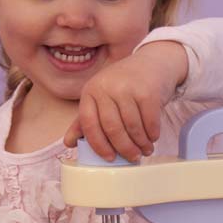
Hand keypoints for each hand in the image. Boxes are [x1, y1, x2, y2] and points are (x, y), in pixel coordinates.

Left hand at [63, 40, 188, 161]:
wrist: (152, 63)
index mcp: (90, 91)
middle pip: (112, 128)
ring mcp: (127, 87)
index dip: (98, 145)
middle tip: (133, 158)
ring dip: (141, 143)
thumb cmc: (123, 86)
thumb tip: (68, 143)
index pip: (88, 124)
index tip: (109, 158)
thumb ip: (84, 120)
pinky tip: (153, 138)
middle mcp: (105, 87)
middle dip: (124, 148)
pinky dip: (152, 133)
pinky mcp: (148, 90)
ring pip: (132, 126)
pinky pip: (149, 120)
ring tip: (145, 150)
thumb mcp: (101, 98)